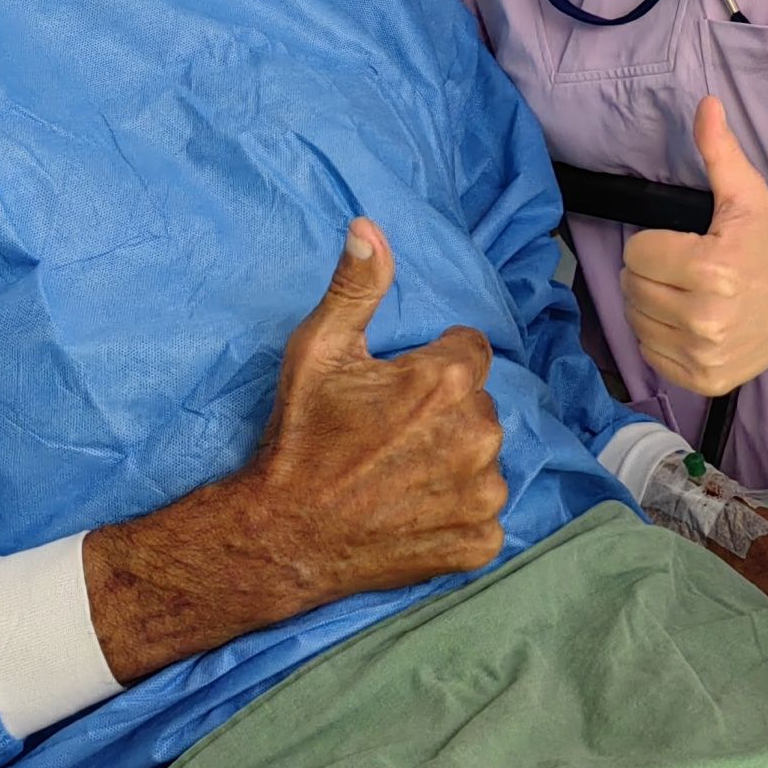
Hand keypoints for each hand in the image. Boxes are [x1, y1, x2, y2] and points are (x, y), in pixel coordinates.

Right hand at [247, 219, 508, 602]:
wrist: (283, 535)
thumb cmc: (300, 437)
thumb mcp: (319, 349)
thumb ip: (356, 285)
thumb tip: (369, 226)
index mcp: (448, 380)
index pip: (470, 351)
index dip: (430, 366)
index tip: (394, 390)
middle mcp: (479, 433)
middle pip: (477, 405)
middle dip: (443, 413)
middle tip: (389, 436)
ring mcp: (483, 493)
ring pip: (483, 459)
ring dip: (453, 462)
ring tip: (398, 475)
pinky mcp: (479, 540)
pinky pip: (484, 513)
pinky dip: (456, 512)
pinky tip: (412, 512)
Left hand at [621, 98, 767, 397]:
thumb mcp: (747, 193)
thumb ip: (718, 150)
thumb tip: (705, 104)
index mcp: (711, 269)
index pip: (636, 254)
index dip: (655, 243)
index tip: (686, 244)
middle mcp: (706, 318)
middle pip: (632, 288)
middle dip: (651, 273)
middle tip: (686, 269)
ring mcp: (706, 354)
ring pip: (636, 322)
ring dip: (652, 305)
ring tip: (687, 293)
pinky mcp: (707, 379)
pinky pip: (651, 355)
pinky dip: (661, 338)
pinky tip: (690, 321)